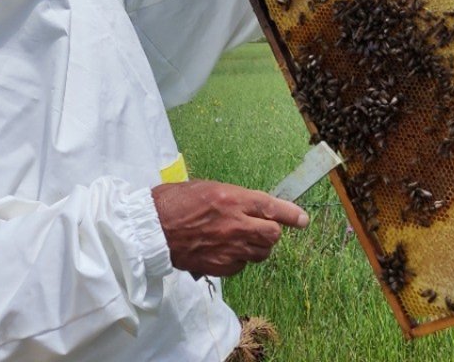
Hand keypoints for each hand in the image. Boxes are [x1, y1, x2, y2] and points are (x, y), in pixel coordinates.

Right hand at [152, 180, 309, 276]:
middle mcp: (235, 224)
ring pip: (260, 253)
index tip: (303, 220)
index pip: (272, 207)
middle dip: (272, 232)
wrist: (151, 230)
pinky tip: (225, 252)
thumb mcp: (206, 188)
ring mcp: (228, 248)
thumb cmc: (173, 202)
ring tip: (240, 240)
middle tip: (262, 228)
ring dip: (256, 247)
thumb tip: (251, 207)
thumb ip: (232, 198)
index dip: (291, 214)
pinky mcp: (219, 266)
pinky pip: (241, 266)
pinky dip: (239, 260)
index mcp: (232, 199)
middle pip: (272, 235)